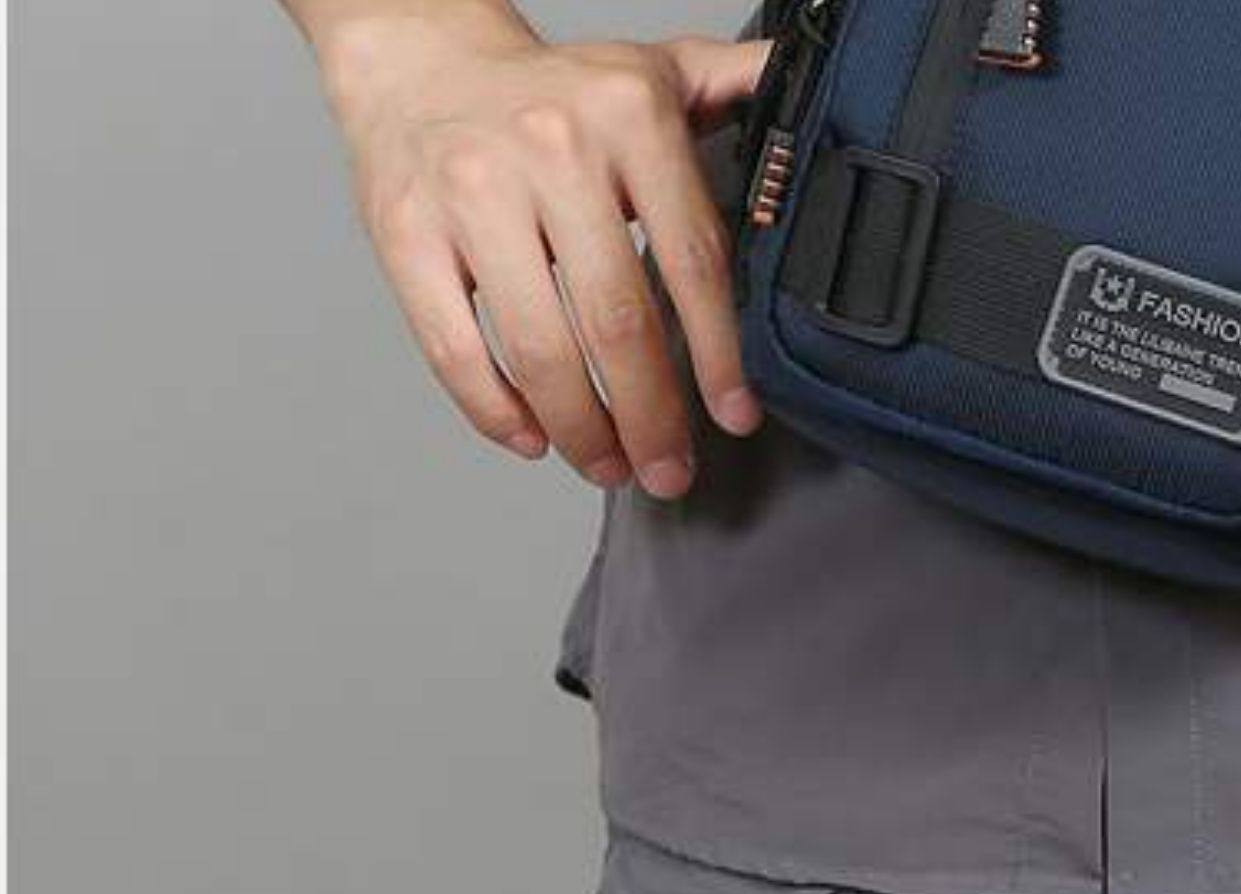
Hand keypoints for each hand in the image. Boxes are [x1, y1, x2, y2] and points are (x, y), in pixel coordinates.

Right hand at [318, 6, 769, 495]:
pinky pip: (454, 347)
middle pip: (617, 321)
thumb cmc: (552, 89)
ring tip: (609, 466)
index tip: (734, 416)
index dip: (717, 356)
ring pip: (539, 347)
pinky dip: (495, 409)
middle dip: (650, 416)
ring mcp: (472, 194)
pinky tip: (533, 437)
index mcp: (629, 116)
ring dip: (581, 428)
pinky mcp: (406, 234)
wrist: (420, 57)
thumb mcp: (655, 70)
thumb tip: (814, 91)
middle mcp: (551, 150)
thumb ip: (737, 83)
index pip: (693, 261)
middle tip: (669, 470)